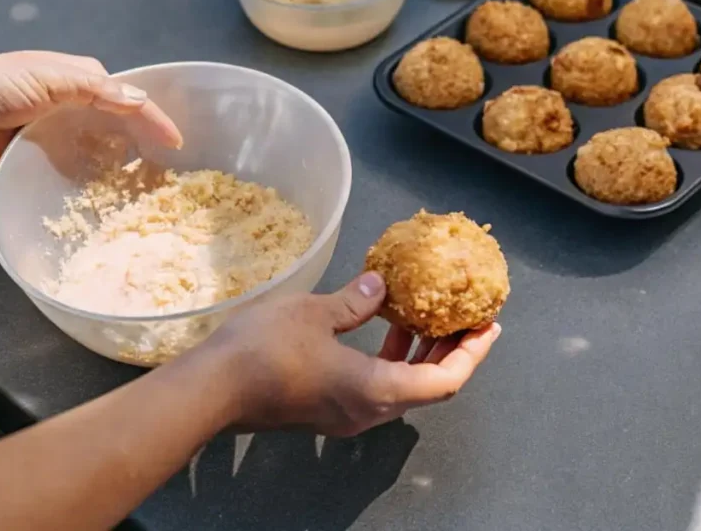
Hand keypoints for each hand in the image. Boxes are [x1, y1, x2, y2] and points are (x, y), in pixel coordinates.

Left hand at [0, 51, 181, 171]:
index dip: (154, 117)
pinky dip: (94, 180)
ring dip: (121, 165)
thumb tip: (140, 102)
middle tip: (170, 169)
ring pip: (100, 148)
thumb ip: (96, 91)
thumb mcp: (50, 80)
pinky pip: (76, 169)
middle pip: (118, 124)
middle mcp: (73, 104)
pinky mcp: (42, 159)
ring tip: (147, 188)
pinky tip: (110, 195)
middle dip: (144, 143)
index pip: (127, 98)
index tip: (177, 143)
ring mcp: (58, 133)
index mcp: (79, 78)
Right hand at [203, 272, 501, 436]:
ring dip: (418, 356)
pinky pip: (375, 388)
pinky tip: (379, 327)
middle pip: (429, 388)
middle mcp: (369, 411)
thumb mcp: (315, 311)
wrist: (211, 390)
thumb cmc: (264, 350)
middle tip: (464, 317)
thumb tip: (379, 284)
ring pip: (401, 389)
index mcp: (377, 391)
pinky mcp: (326, 411)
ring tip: (424, 316)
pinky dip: (389, 360)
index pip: (446, 381)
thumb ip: (355, 301)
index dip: (473, 353)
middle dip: (451, 351)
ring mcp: (346, 416)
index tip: (488, 325)